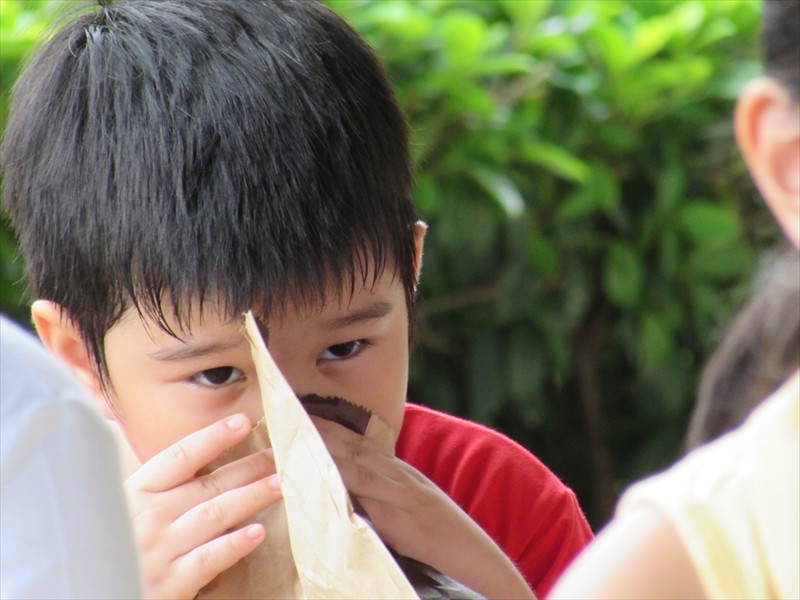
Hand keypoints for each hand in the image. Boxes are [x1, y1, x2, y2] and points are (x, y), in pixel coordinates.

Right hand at [125, 414, 280, 599]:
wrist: (89, 592)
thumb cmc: (115, 547)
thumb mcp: (124, 509)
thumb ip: (157, 487)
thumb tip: (199, 460)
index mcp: (135, 493)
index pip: (180, 456)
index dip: (214, 437)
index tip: (243, 422)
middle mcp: (148, 517)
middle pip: (208, 484)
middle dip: (248, 468)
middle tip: (278, 456)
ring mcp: (159, 551)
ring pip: (214, 515)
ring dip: (251, 497)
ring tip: (278, 485)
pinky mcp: (170, 585)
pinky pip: (208, 559)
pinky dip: (234, 544)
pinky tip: (258, 532)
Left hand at [312, 418, 534, 599]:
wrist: (480, 563)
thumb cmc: (444, 544)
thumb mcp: (408, 515)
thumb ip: (380, 502)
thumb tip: (345, 499)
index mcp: (400, 474)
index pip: (357, 444)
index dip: (326, 429)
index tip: (295, 417)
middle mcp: (401, 476)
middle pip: (352, 446)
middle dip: (317, 431)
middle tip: (281, 417)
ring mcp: (406, 494)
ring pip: (358, 464)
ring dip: (323, 450)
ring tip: (291, 440)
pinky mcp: (407, 518)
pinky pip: (373, 497)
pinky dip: (347, 483)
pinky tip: (323, 476)